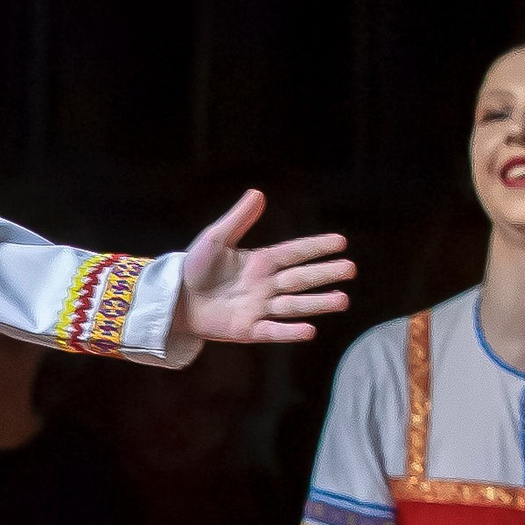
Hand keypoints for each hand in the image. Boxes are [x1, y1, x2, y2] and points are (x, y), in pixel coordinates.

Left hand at [180, 188, 356, 343]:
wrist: (174, 299)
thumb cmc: (193, 268)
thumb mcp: (215, 239)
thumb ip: (238, 219)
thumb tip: (258, 193)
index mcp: (260, 262)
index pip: (295, 253)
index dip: (317, 247)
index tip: (341, 242)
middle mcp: (265, 285)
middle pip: (301, 279)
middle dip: (326, 274)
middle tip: (351, 269)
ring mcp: (259, 308)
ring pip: (294, 305)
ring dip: (318, 303)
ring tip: (343, 300)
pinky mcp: (248, 330)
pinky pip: (272, 331)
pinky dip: (290, 332)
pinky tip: (310, 329)